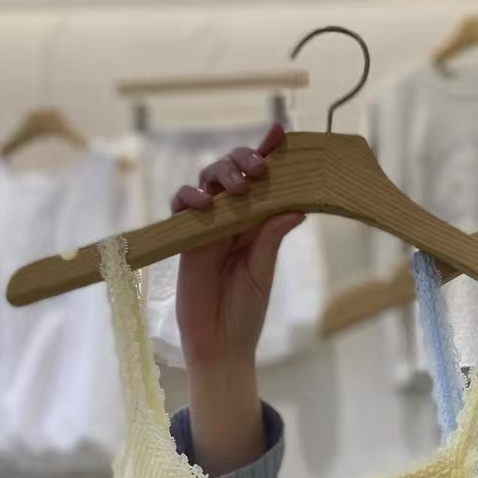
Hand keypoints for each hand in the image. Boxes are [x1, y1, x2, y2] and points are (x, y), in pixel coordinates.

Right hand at [171, 122, 304, 369]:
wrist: (219, 344)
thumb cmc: (245, 312)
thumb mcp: (262, 273)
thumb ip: (271, 239)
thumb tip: (297, 206)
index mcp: (256, 224)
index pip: (263, 182)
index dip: (268, 154)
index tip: (280, 132)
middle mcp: (232, 220)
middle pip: (232, 172)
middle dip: (243, 160)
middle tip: (258, 170)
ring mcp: (207, 227)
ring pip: (207, 182)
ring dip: (220, 174)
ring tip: (236, 187)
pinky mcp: (185, 238)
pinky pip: (181, 206)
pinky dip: (189, 197)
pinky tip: (203, 204)